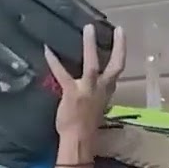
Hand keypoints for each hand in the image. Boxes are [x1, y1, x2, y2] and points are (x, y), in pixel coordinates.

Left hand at [46, 24, 124, 144]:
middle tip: (116, 29)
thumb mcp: (97, 105)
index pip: (118, 68)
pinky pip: (62, 74)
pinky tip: (47, 50)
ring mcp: (87, 89)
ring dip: (90, 46)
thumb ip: (97, 91)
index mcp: (107, 90)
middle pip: (115, 64)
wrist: (78, 139)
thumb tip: (93, 82)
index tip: (120, 33)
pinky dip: (54, 61)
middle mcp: (101, 88)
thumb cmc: (86, 125)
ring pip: (92, 64)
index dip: (121, 50)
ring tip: (88, 29)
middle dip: (118, 46)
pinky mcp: (72, 93)